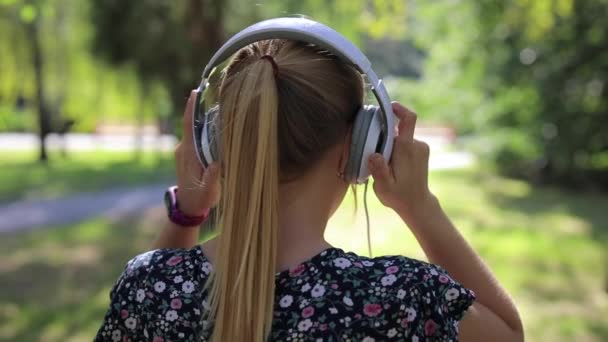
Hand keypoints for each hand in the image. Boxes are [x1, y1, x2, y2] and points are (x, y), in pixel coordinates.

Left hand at [173, 90, 220, 215]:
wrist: (187, 208)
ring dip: (201, 116)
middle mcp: (184, 149)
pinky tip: (212, 121)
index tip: (195, 91)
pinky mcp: (187, 154)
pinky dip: (202, 126)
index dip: (191, 108)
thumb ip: (212, 179)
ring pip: (193, 129)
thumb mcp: (208, 193)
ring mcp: (184, 151)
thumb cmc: (199, 200)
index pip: (188, 126)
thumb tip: (217, 163)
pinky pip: (194, 135)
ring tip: (214, 101)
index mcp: (188, 154)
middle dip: (199, 107)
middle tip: (211, 89)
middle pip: (190, 123)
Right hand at [368, 102, 434, 218]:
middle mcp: (416, 145)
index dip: (398, 108)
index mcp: (407, 149)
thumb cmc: (399, 196)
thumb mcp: (384, 187)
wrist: (417, 204)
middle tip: (373, 150)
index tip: (386, 106)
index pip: (408, 119)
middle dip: (384, 134)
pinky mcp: (419, 151)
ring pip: (400, 136)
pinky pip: (404, 142)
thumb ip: (379, 170)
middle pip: (398, 128)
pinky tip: (389, 164)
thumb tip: (373, 154)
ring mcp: (420, 147)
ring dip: (389, 144)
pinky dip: (395, 148)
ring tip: (382, 162)